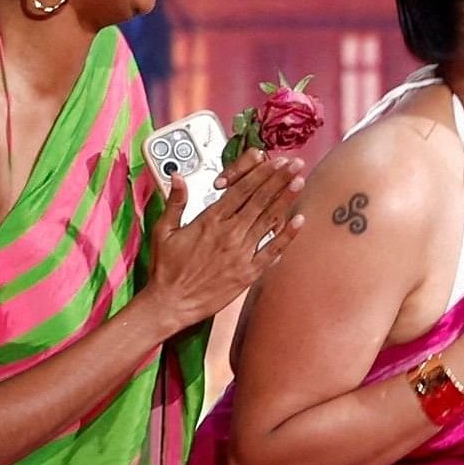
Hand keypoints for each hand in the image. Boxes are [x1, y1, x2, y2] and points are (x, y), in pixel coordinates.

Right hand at [143, 153, 305, 330]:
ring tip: (299, 182)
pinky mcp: (248, 273)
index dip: (261, 173)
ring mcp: (241, 253)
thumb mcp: (163, 231)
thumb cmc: (166, 268)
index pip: (241, 190)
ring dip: (285, 200)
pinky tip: (300, 221)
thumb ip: (175, 202)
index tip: (275, 161)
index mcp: (210, 220)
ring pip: (268, 220)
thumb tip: (178, 177)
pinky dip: (287, 236)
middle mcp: (229, 234)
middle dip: (279, 180)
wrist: (172, 303)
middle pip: (259, 200)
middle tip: (295, 164)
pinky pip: (272, 250)